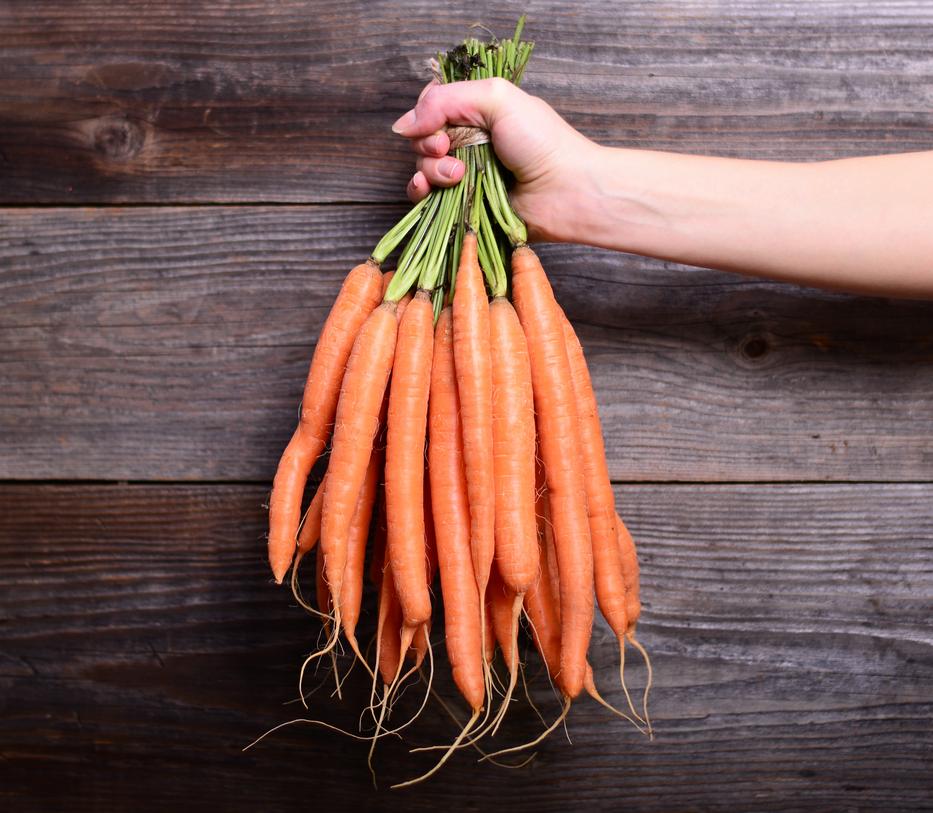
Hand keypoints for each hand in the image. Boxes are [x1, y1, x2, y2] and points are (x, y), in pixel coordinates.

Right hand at [392, 78, 598, 241]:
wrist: (565, 192)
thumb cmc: (541, 142)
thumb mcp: (497, 98)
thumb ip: (446, 100)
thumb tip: (403, 124)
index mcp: (478, 112)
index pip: (432, 105)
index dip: (426, 114)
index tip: (440, 125)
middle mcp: (468, 142)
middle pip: (422, 136)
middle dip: (428, 143)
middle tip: (449, 149)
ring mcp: (465, 174)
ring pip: (422, 166)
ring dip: (430, 168)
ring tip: (458, 175)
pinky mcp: (462, 205)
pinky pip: (425, 196)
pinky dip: (421, 190)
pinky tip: (429, 189)